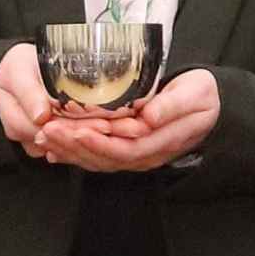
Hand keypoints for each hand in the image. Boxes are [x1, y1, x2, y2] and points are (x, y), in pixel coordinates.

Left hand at [0, 39, 224, 171]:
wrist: (210, 107)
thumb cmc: (202, 97)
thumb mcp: (196, 95)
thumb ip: (172, 106)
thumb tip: (147, 117)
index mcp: (160, 143)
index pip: (124, 148)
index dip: (99, 142)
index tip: (76, 129)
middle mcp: (145, 156)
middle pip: (104, 158)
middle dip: (74, 146)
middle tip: (47, 129)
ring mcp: (134, 156)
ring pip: (97, 160)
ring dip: (69, 150)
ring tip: (44, 135)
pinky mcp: (126, 150)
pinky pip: (97, 156)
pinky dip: (74, 152)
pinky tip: (53, 147)